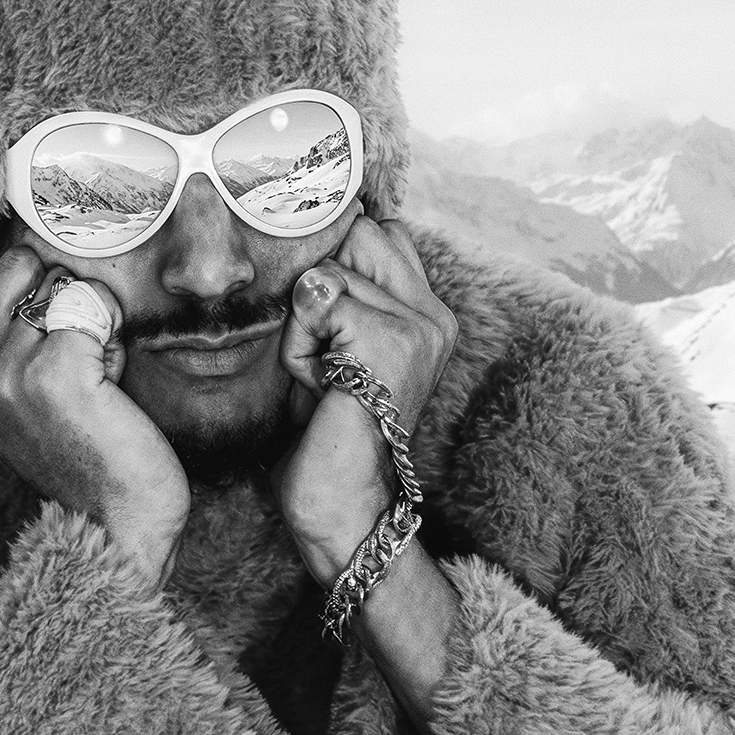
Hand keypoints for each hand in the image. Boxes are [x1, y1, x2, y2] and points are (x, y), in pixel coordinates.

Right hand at [0, 246, 189, 588]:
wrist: (117, 525)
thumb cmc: (89, 457)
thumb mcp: (26, 399)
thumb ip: (7, 341)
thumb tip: (8, 263)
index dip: (34, 290)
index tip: (58, 340)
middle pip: (18, 264)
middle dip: (62, 292)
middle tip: (83, 351)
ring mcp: (7, 371)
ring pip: (58, 282)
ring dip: (94, 318)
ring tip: (97, 374)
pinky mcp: (52, 372)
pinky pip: (91, 303)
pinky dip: (114, 332)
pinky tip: (112, 381)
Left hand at [273, 217, 457, 585]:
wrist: (339, 503)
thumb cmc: (323, 430)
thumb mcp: (332, 347)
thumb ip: (337, 292)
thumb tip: (308, 232)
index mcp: (426, 313)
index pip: (377, 231)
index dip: (332, 261)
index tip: (322, 322)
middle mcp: (434, 316)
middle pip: (355, 235)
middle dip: (316, 289)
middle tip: (324, 355)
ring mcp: (420, 327)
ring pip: (327, 272)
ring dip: (302, 329)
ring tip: (323, 380)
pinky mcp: (393, 342)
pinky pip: (317, 301)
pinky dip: (300, 346)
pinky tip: (320, 388)